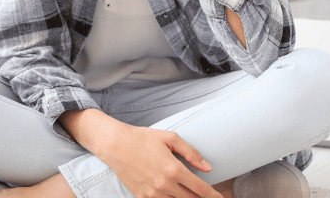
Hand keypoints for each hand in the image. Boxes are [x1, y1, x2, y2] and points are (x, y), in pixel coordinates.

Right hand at [99, 124, 222, 197]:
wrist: (115, 145)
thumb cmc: (144, 138)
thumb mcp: (171, 138)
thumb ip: (192, 153)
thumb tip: (208, 167)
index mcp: (174, 169)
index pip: (200, 189)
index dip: (213, 196)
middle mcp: (164, 184)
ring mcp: (152, 193)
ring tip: (194, 197)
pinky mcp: (142, 197)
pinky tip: (176, 197)